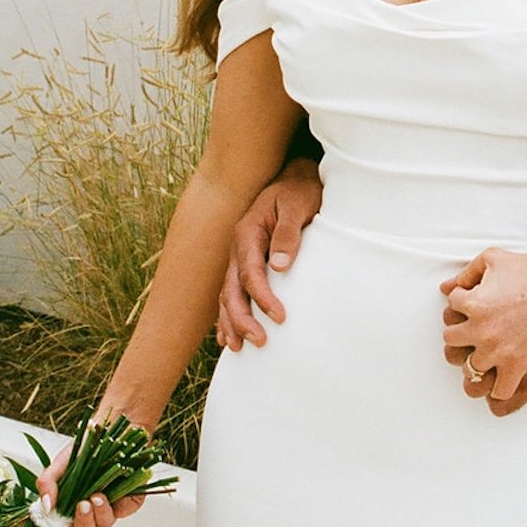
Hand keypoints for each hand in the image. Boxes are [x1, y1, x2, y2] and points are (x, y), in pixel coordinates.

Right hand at [34, 438, 146, 526]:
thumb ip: (47, 483)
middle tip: (79, 508)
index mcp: (71, 508)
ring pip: (104, 524)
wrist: (112, 428)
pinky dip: (113, 505)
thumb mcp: (60, 463)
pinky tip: (104, 494)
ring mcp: (111, 506)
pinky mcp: (130, 499)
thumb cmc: (86, 447)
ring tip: (93, 496)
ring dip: (96, 513)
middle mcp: (91, 511)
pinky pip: (123, 511)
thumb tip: (45, 506)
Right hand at [216, 158, 323, 349]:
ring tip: (240, 348)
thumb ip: (289, 233)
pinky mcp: (246, 264)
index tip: (280, 317)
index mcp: (247, 233)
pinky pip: (231, 293)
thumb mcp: (298, 205)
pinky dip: (227, 315)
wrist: (296, 178)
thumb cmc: (300, 191)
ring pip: (227, 295)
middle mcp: (238, 248)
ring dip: (231, 322)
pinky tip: (229, 336)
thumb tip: (280, 266)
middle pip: (231, 289)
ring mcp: (239, 257)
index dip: (262, 297)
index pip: (249, 272)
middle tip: (259, 341)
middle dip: (242, 318)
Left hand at [439, 249, 526, 404]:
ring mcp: (499, 351)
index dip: (463, 304)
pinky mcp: (518, 365)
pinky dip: (499, 389)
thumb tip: (445, 288)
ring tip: (489, 352)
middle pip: (450, 341)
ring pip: (469, 369)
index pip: (450, 309)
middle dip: (462, 333)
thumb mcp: (492, 258)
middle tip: (478, 329)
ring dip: (476, 361)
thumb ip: (465, 273)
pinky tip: (504, 376)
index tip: (478, 303)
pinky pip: (499, 392)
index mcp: (473, 304)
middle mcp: (481, 330)